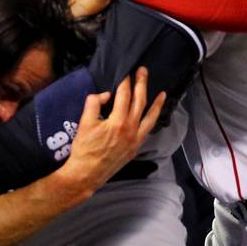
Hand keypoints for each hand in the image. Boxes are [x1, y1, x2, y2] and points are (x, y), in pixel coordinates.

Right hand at [51, 68, 165, 202]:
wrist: (87, 174)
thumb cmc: (84, 149)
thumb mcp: (84, 123)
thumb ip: (94, 104)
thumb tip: (106, 95)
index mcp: (118, 122)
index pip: (124, 96)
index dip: (125, 81)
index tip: (126, 72)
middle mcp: (131, 130)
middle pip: (140, 102)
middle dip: (142, 85)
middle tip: (143, 71)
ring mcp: (135, 140)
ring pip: (150, 118)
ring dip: (156, 104)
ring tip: (162, 93)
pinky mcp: (135, 148)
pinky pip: (147, 130)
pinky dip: (151, 120)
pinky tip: (152, 115)